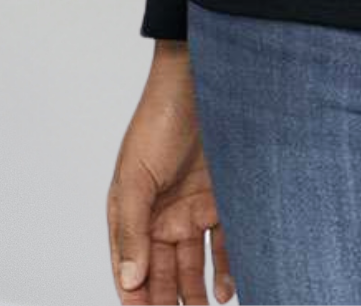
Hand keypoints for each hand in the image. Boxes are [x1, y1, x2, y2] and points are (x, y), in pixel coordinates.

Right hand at [107, 41, 235, 303]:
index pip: (132, 271)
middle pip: (164, 274)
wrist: (203, 77)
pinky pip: (225, 241)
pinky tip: (231, 287)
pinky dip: (228, 267)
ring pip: (195, 265)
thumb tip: (129, 280)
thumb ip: (131, 230)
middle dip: (172, 303)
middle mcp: (162, 217)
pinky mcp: (224, 198)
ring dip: (200, 293)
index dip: (138, 300)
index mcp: (133, 214)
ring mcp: (193, 208)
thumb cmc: (159, 118)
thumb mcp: (135, 175)